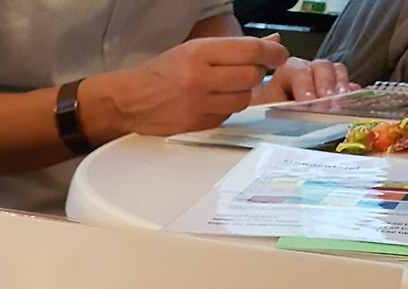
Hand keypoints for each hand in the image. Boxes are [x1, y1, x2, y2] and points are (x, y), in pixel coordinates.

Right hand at [82, 36, 286, 139]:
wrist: (128, 101)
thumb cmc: (161, 74)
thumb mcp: (193, 50)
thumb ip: (233, 48)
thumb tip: (272, 43)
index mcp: (198, 52)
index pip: (249, 50)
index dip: (272, 53)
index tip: (279, 55)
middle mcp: (198, 78)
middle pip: (251, 76)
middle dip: (256, 74)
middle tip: (248, 72)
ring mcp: (197, 105)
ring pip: (242, 99)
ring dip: (241, 93)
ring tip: (226, 88)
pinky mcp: (195, 125)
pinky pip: (227, 116)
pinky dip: (226, 109)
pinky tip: (212, 103)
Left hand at [255, 56, 356, 102]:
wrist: (264, 119)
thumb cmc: (262, 111)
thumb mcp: (257, 102)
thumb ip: (264, 86)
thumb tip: (273, 48)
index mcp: (287, 71)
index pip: (299, 70)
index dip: (305, 84)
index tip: (307, 102)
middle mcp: (307, 71)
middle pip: (322, 68)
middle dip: (326, 85)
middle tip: (327, 103)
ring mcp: (322, 79)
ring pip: (337, 73)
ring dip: (341, 88)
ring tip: (340, 103)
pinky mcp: (334, 91)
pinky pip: (346, 86)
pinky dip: (350, 93)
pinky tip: (351, 102)